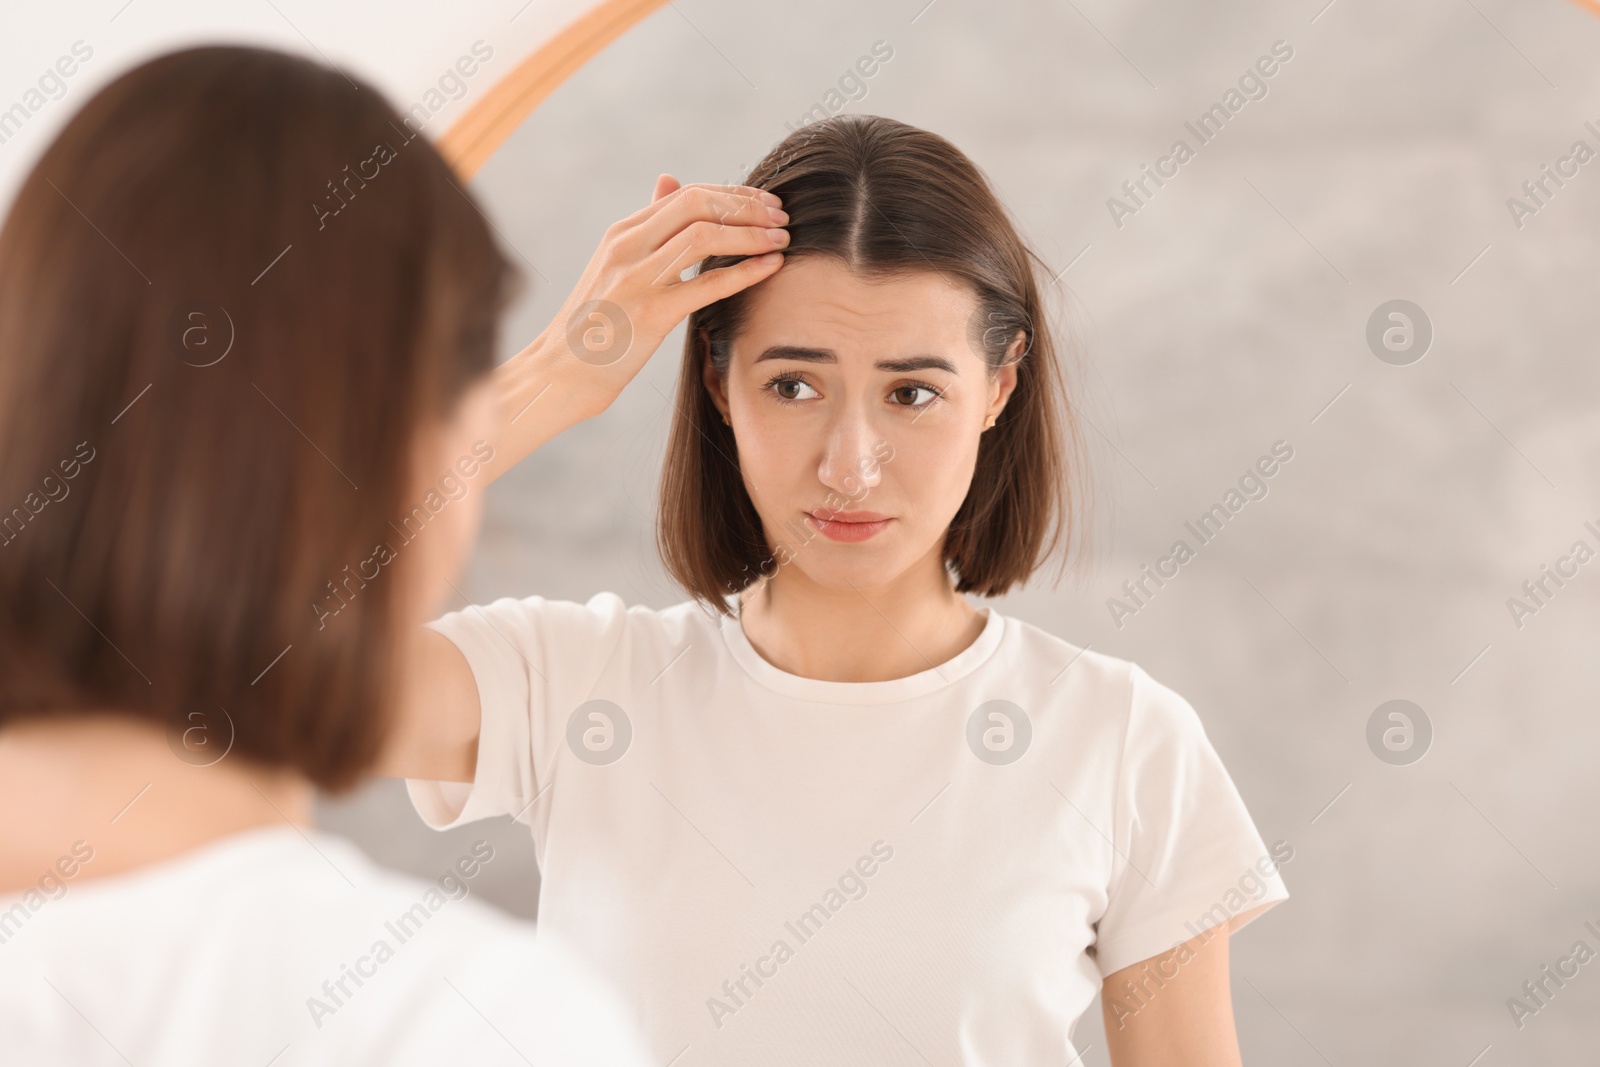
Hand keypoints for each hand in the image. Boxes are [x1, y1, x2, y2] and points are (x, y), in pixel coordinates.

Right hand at [550, 174, 789, 418]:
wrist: (562, 371)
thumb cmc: (597, 323)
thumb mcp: (615, 265)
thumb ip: (648, 225)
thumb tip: (669, 179)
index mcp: (623, 232)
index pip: (688, 195)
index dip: (733, 194)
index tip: (765, 203)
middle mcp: (628, 246)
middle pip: (698, 204)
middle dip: (747, 207)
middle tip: (781, 217)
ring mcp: (638, 278)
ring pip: (705, 236)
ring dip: (752, 234)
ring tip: (782, 239)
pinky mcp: (651, 313)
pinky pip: (707, 283)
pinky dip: (746, 271)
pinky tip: (772, 267)